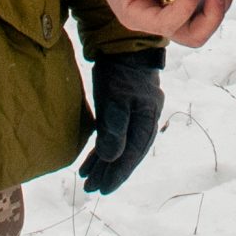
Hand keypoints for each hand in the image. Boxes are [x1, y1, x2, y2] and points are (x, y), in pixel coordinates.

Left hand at [80, 54, 163, 193]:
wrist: (122, 46)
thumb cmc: (119, 72)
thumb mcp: (115, 99)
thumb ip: (115, 128)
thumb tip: (112, 159)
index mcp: (147, 119)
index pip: (132, 153)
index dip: (118, 174)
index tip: (104, 189)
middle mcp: (145, 120)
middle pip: (127, 153)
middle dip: (109, 173)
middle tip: (91, 189)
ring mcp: (136, 115)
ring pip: (120, 146)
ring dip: (104, 164)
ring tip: (88, 179)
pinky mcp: (124, 110)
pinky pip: (115, 136)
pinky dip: (103, 150)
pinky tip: (92, 160)